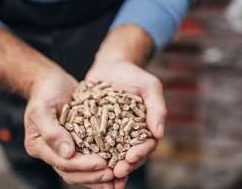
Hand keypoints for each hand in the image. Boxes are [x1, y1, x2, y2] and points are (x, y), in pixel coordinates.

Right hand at [24, 70, 114, 187]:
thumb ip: (51, 131)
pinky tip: (117, 166)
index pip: (63, 163)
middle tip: (113, 175)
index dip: (83, 166)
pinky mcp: (77, 144)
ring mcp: (64, 149)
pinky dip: (101, 165)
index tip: (102, 164)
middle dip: (93, 176)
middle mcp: (51, 152)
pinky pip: (89, 158)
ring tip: (117, 178)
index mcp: (39, 146)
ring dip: (99, 177)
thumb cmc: (45, 92)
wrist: (52, 82)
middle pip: (73, 173)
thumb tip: (67, 154)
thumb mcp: (42, 108)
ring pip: (81, 171)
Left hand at [86, 61, 166, 187]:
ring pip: (110, 156)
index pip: (146, 145)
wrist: (110, 67)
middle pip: (128, 156)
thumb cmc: (133, 75)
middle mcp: (128, 136)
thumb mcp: (149, 87)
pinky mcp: (94, 131)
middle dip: (123, 166)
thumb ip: (156, 108)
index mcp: (144, 128)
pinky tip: (82, 161)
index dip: (140, 153)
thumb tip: (159, 133)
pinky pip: (91, 145)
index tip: (131, 157)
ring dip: (107, 167)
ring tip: (101, 175)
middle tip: (116, 172)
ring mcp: (111, 135)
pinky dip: (89, 155)